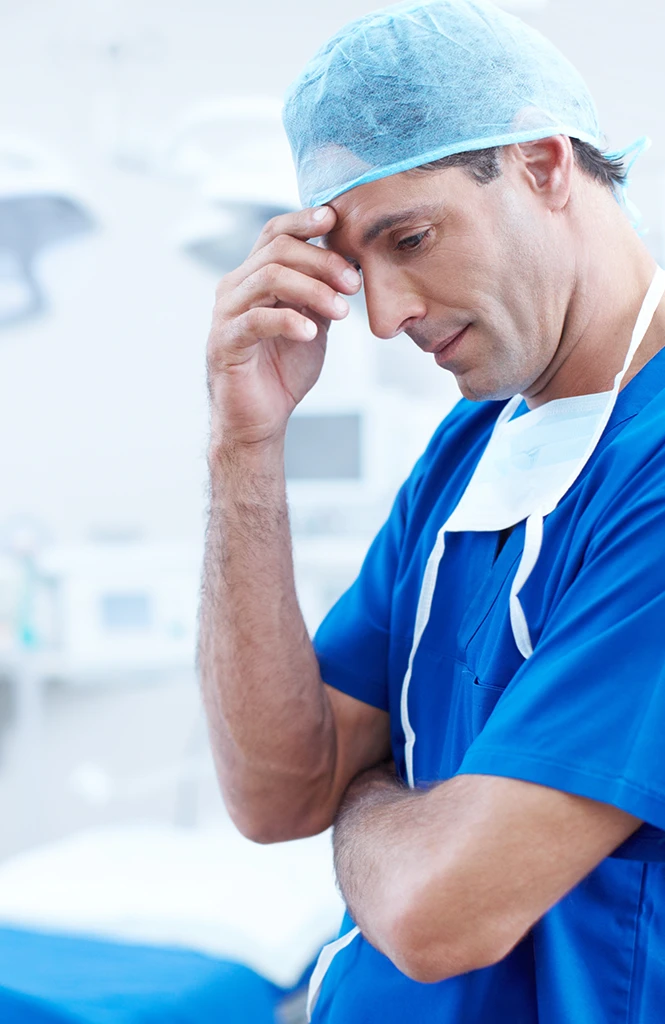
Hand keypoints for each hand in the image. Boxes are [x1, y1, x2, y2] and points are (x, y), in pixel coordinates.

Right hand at [206, 206, 361, 448]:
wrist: (261, 418)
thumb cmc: (283, 369)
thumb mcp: (313, 321)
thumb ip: (322, 290)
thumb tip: (351, 260)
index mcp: (254, 277)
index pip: (276, 233)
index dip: (304, 220)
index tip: (336, 219)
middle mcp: (235, 287)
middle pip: (277, 249)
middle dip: (322, 261)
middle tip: (353, 283)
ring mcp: (226, 313)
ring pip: (269, 277)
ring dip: (313, 290)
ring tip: (341, 312)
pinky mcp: (225, 342)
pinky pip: (257, 319)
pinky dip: (289, 321)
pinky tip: (311, 332)